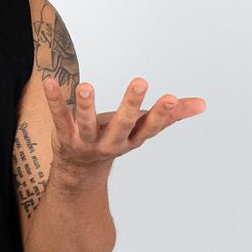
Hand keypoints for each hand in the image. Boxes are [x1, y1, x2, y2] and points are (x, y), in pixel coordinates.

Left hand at [43, 77, 205, 181]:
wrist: (80, 170)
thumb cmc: (116, 138)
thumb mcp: (142, 128)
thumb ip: (171, 115)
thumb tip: (202, 104)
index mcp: (133, 138)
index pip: (150, 127)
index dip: (162, 114)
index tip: (171, 96)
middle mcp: (111, 143)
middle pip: (123, 125)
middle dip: (131, 105)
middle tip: (140, 81)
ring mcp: (87, 142)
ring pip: (87, 125)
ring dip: (86, 106)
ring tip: (86, 86)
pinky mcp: (64, 137)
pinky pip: (58, 118)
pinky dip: (54, 100)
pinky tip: (49, 82)